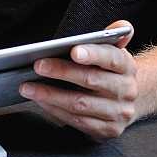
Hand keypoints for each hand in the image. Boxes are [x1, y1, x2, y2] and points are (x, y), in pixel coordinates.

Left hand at [18, 20, 138, 140]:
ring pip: (80, 104)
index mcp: (127, 67)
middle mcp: (126, 90)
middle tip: (37, 65)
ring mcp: (118, 113)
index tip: (73, 50)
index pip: (111, 58)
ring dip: (51, 95)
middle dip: (61, 72)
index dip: (93, 54)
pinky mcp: (108, 130)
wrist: (127, 101)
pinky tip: (40, 101)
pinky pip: (77, 121)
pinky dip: (56, 111)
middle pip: (91, 80)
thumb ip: (115, 35)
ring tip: (28, 87)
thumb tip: (120, 26)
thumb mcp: (115, 51)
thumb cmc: (110, 71)